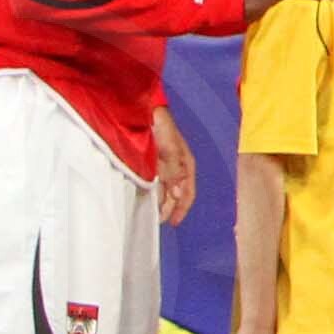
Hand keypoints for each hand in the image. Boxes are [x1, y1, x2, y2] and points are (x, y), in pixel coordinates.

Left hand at [152, 112, 196, 227]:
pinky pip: (155, 183)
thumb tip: (177, 195)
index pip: (188, 192)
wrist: (145, 111)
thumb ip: (175, 172)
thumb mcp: (171, 150)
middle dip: (169, 208)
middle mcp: (177, 167)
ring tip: (151, 213)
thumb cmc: (162, 127)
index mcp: (186, 165)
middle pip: (175, 194)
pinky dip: (152, 192)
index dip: (182, 208)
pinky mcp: (153, 163)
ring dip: (160, 201)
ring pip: (165, 190)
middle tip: (158, 221)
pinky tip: (145, 197)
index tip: (173, 222)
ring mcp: (165, 165)